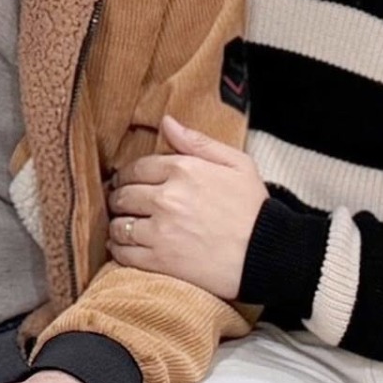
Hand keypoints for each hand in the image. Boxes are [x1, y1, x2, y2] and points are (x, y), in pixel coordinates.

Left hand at [107, 116, 265, 298]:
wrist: (266, 253)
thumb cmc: (254, 207)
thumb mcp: (236, 163)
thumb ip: (198, 141)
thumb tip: (167, 122)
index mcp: (183, 169)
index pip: (137, 167)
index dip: (127, 175)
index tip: (126, 181)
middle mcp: (166, 198)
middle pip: (123, 195)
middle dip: (119, 198)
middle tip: (122, 203)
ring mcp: (161, 231)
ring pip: (119, 224)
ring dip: (117, 224)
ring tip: (122, 226)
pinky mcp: (160, 260)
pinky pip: (124, 252)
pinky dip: (118, 248)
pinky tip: (124, 246)